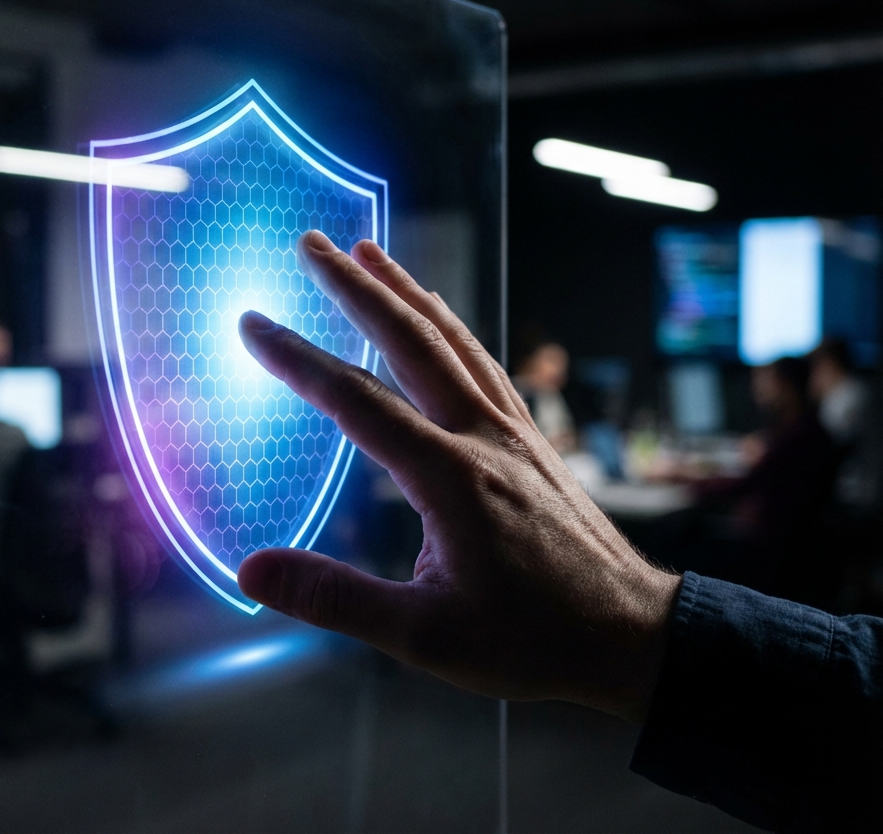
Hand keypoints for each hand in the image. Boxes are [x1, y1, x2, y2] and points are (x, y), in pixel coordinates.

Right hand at [237, 230, 680, 722]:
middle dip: (355, 286)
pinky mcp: (531, 439)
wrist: (633, 633)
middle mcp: (482, 436)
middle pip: (410, 340)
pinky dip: (449, 325)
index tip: (252, 323)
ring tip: (369, 251)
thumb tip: (250, 571)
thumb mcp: (424, 637)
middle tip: (312, 243)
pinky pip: (483, 361)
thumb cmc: (533, 639)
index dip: (297, 358)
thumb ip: (335, 599)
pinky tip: (438, 319)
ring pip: (453, 340)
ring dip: (406, 290)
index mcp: (449, 477)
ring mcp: (513, 431)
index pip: (356, 400)